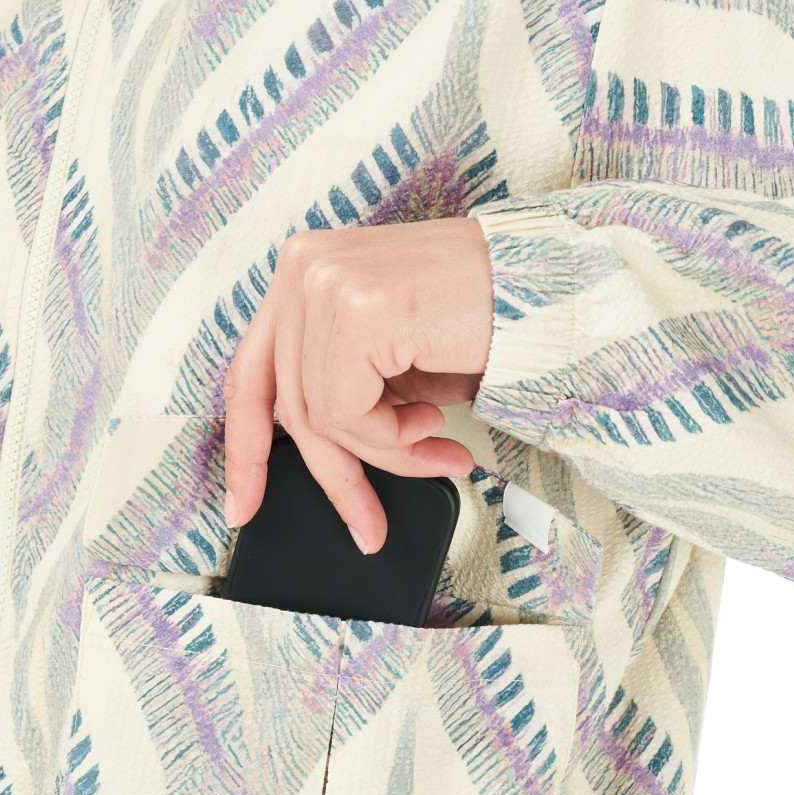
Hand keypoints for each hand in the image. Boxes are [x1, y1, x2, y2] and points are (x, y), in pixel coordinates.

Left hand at [222, 216, 493, 552]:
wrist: (550, 294)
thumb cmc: (482, 324)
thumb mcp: (392, 364)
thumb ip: (344, 393)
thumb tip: (317, 463)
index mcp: (303, 272)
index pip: (251, 374)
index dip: (245, 448)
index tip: (242, 507)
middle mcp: (302, 266)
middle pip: (290, 406)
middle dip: (338, 475)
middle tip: (368, 528)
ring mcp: (323, 283)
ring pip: (322, 417)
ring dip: (386, 453)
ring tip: (438, 448)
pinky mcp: (354, 308)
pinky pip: (348, 412)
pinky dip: (396, 438)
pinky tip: (438, 422)